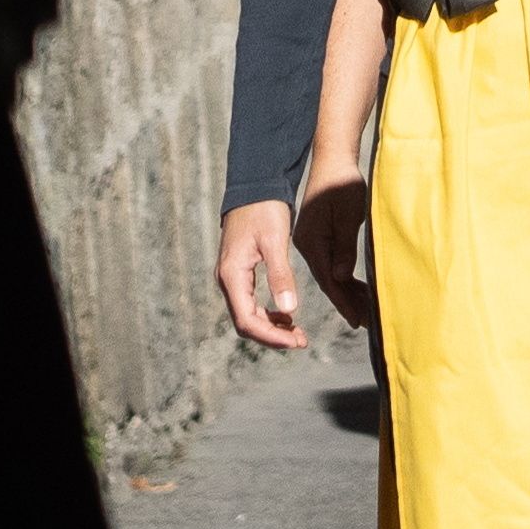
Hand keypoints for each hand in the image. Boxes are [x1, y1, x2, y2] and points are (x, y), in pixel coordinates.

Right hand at [216, 198, 306, 349]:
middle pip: (246, 323)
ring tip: (298, 333)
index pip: (247, 321)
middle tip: (302, 341)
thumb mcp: (275, 241)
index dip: (271, 337)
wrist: (255, 186)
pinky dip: (268, 314)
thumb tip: (290, 311)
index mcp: (232, 275)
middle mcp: (227, 280)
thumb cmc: (265, 209)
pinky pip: (250, 303)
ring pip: (248, 315)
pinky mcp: (239, 273)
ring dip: (272, 327)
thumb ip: (280, 276)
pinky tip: (288, 316)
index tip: (296, 342)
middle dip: (273, 336)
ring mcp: (231, 277)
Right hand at [293, 171, 375, 333]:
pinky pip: (329, 265)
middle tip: (366, 322)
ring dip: (346, 293)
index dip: (344, 302)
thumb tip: (340, 276)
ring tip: (366, 310)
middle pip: (327, 283)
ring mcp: (310, 243)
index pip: (328, 281)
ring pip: (328, 276)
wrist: (332, 160)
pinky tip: (356, 288)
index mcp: (311, 242)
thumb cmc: (341, 182)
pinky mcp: (316, 238)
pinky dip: (343, 279)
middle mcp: (307, 246)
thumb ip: (343, 245)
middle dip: (347, 303)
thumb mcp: (347, 213)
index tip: (359, 320)